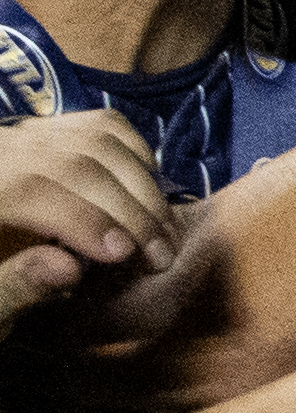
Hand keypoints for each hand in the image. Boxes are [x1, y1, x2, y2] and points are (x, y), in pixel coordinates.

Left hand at [0, 111, 175, 327]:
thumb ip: (12, 287)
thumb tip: (70, 269)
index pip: (34, 188)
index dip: (84, 219)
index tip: (124, 254)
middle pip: (76, 162)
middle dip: (129, 207)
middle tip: (161, 252)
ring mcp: (22, 136)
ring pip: (97, 140)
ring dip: (141, 183)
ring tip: (164, 228)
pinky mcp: (43, 133)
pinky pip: (99, 126)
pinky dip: (133, 150)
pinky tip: (148, 184)